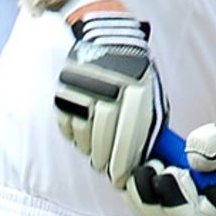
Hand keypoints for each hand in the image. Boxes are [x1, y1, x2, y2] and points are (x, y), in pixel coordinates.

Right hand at [55, 13, 167, 186]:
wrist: (107, 37)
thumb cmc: (134, 74)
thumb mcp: (150, 95)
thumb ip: (148, 127)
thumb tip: (143, 163)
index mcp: (136, 88)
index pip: (128, 136)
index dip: (124, 163)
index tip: (122, 179)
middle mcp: (109, 87)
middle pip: (103, 138)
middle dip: (106, 162)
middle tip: (108, 172)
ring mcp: (84, 87)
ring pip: (83, 134)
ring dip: (90, 150)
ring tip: (97, 155)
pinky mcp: (65, 88)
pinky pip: (66, 124)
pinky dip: (75, 136)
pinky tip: (84, 137)